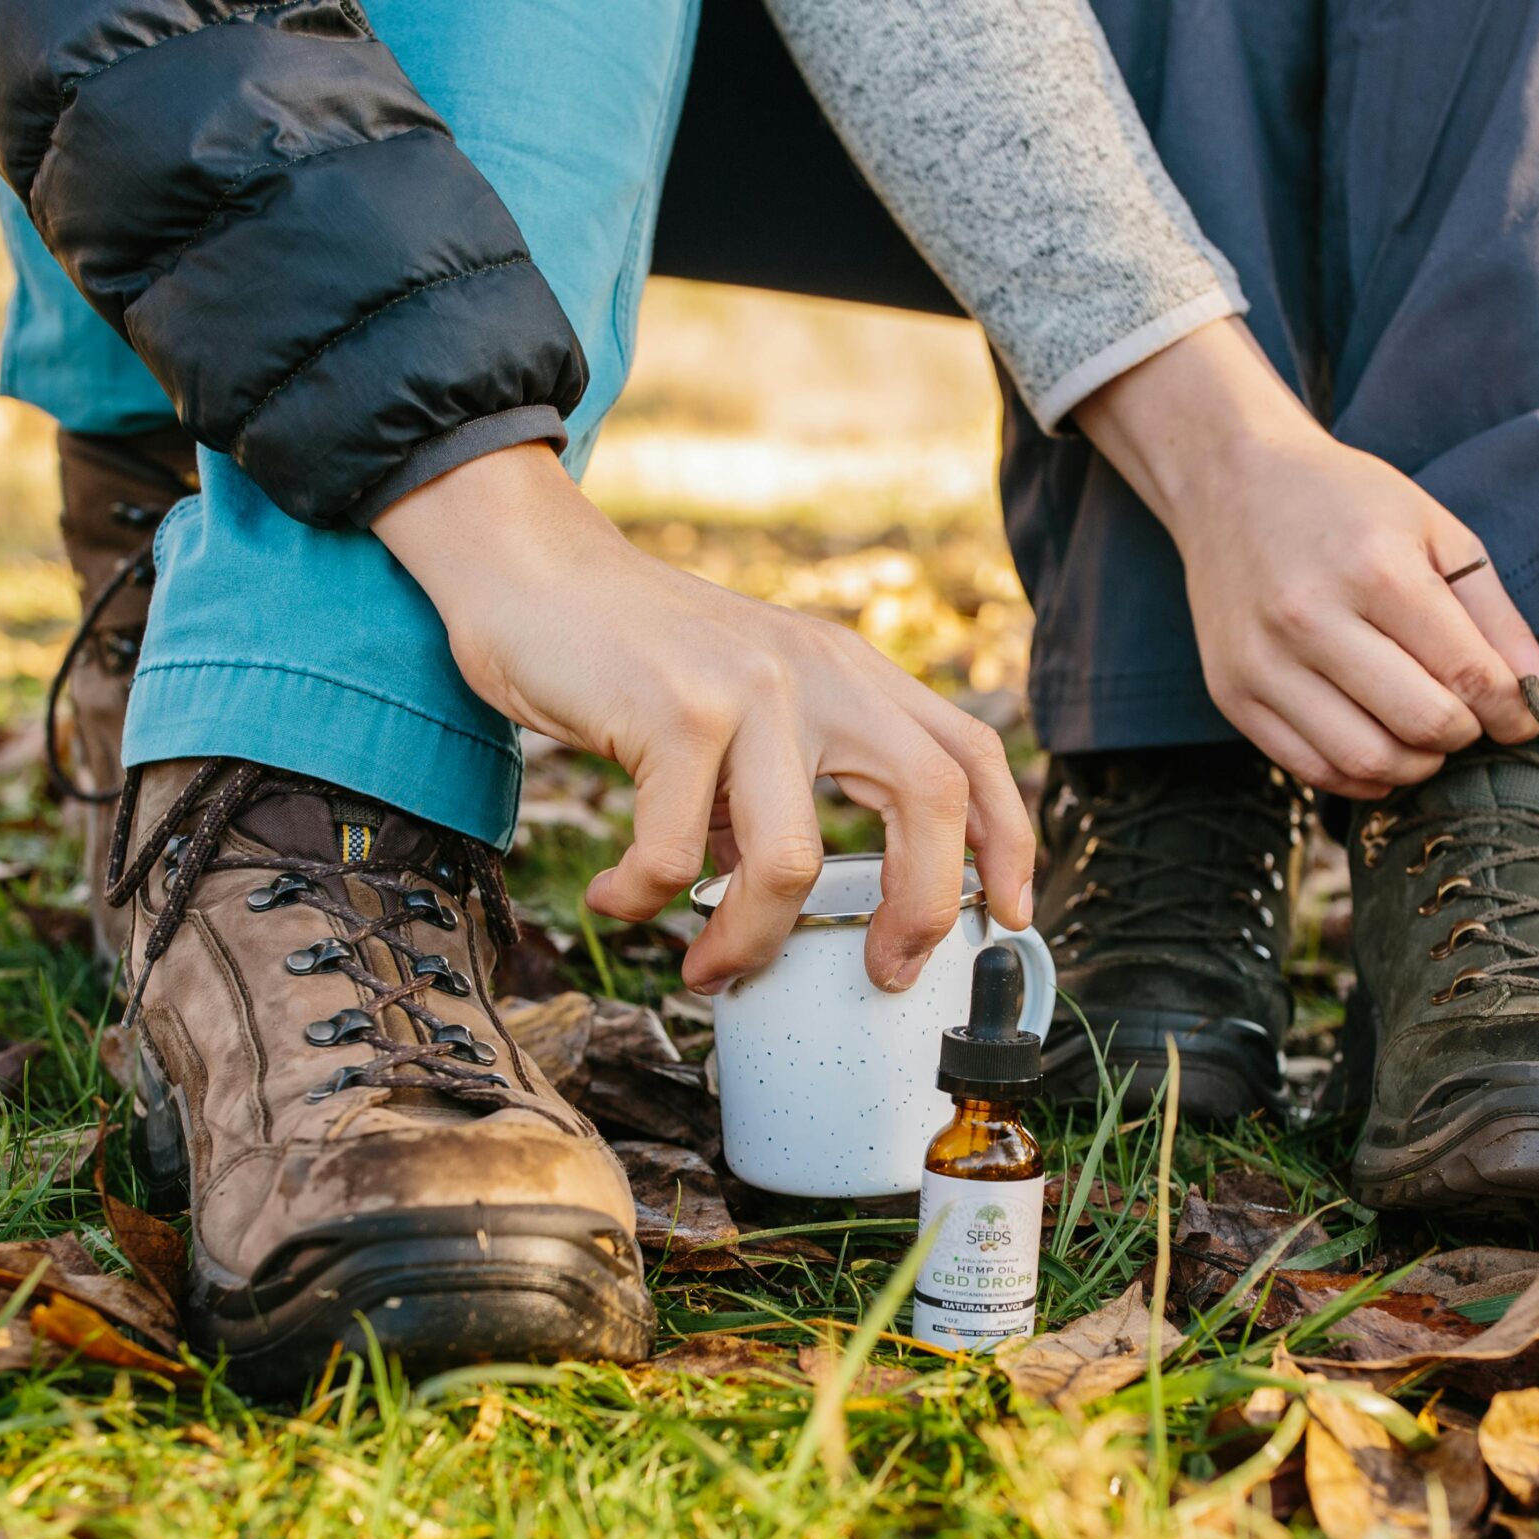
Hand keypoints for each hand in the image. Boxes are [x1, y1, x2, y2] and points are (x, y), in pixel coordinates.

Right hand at [373, 445, 1034, 994]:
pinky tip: (616, 896)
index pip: (968, 753)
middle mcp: (820, 672)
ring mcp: (752, 689)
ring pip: (793, 860)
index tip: (1010, 913)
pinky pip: (673, 855)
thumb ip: (783, 777)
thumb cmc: (630, 652)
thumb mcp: (743, 697)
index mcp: (850, 672)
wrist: (528, 566)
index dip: (1009, 838)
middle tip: (883, 972)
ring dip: (749, 939)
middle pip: (929, 801)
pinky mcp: (675, 710)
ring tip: (707, 966)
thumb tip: (782, 896)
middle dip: (922, 908)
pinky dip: (641, 898)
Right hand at [1074, 319, 1538, 798]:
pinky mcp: (1232, 693)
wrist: (1232, 481)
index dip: (1514, 710)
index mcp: (1376, 570)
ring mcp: (1264, 662)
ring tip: (1426, 732)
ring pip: (1366, 762)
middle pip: (1422, 725)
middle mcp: (1311, 619)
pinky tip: (1380, 743)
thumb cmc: (1347, 503)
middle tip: (1470, 716)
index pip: (1469, 675)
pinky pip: (1311, 768)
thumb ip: (1497, 620)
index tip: (1529, 714)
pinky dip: (1361, 776)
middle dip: (1466, 734)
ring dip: (1417, 764)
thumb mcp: (1437, 534)